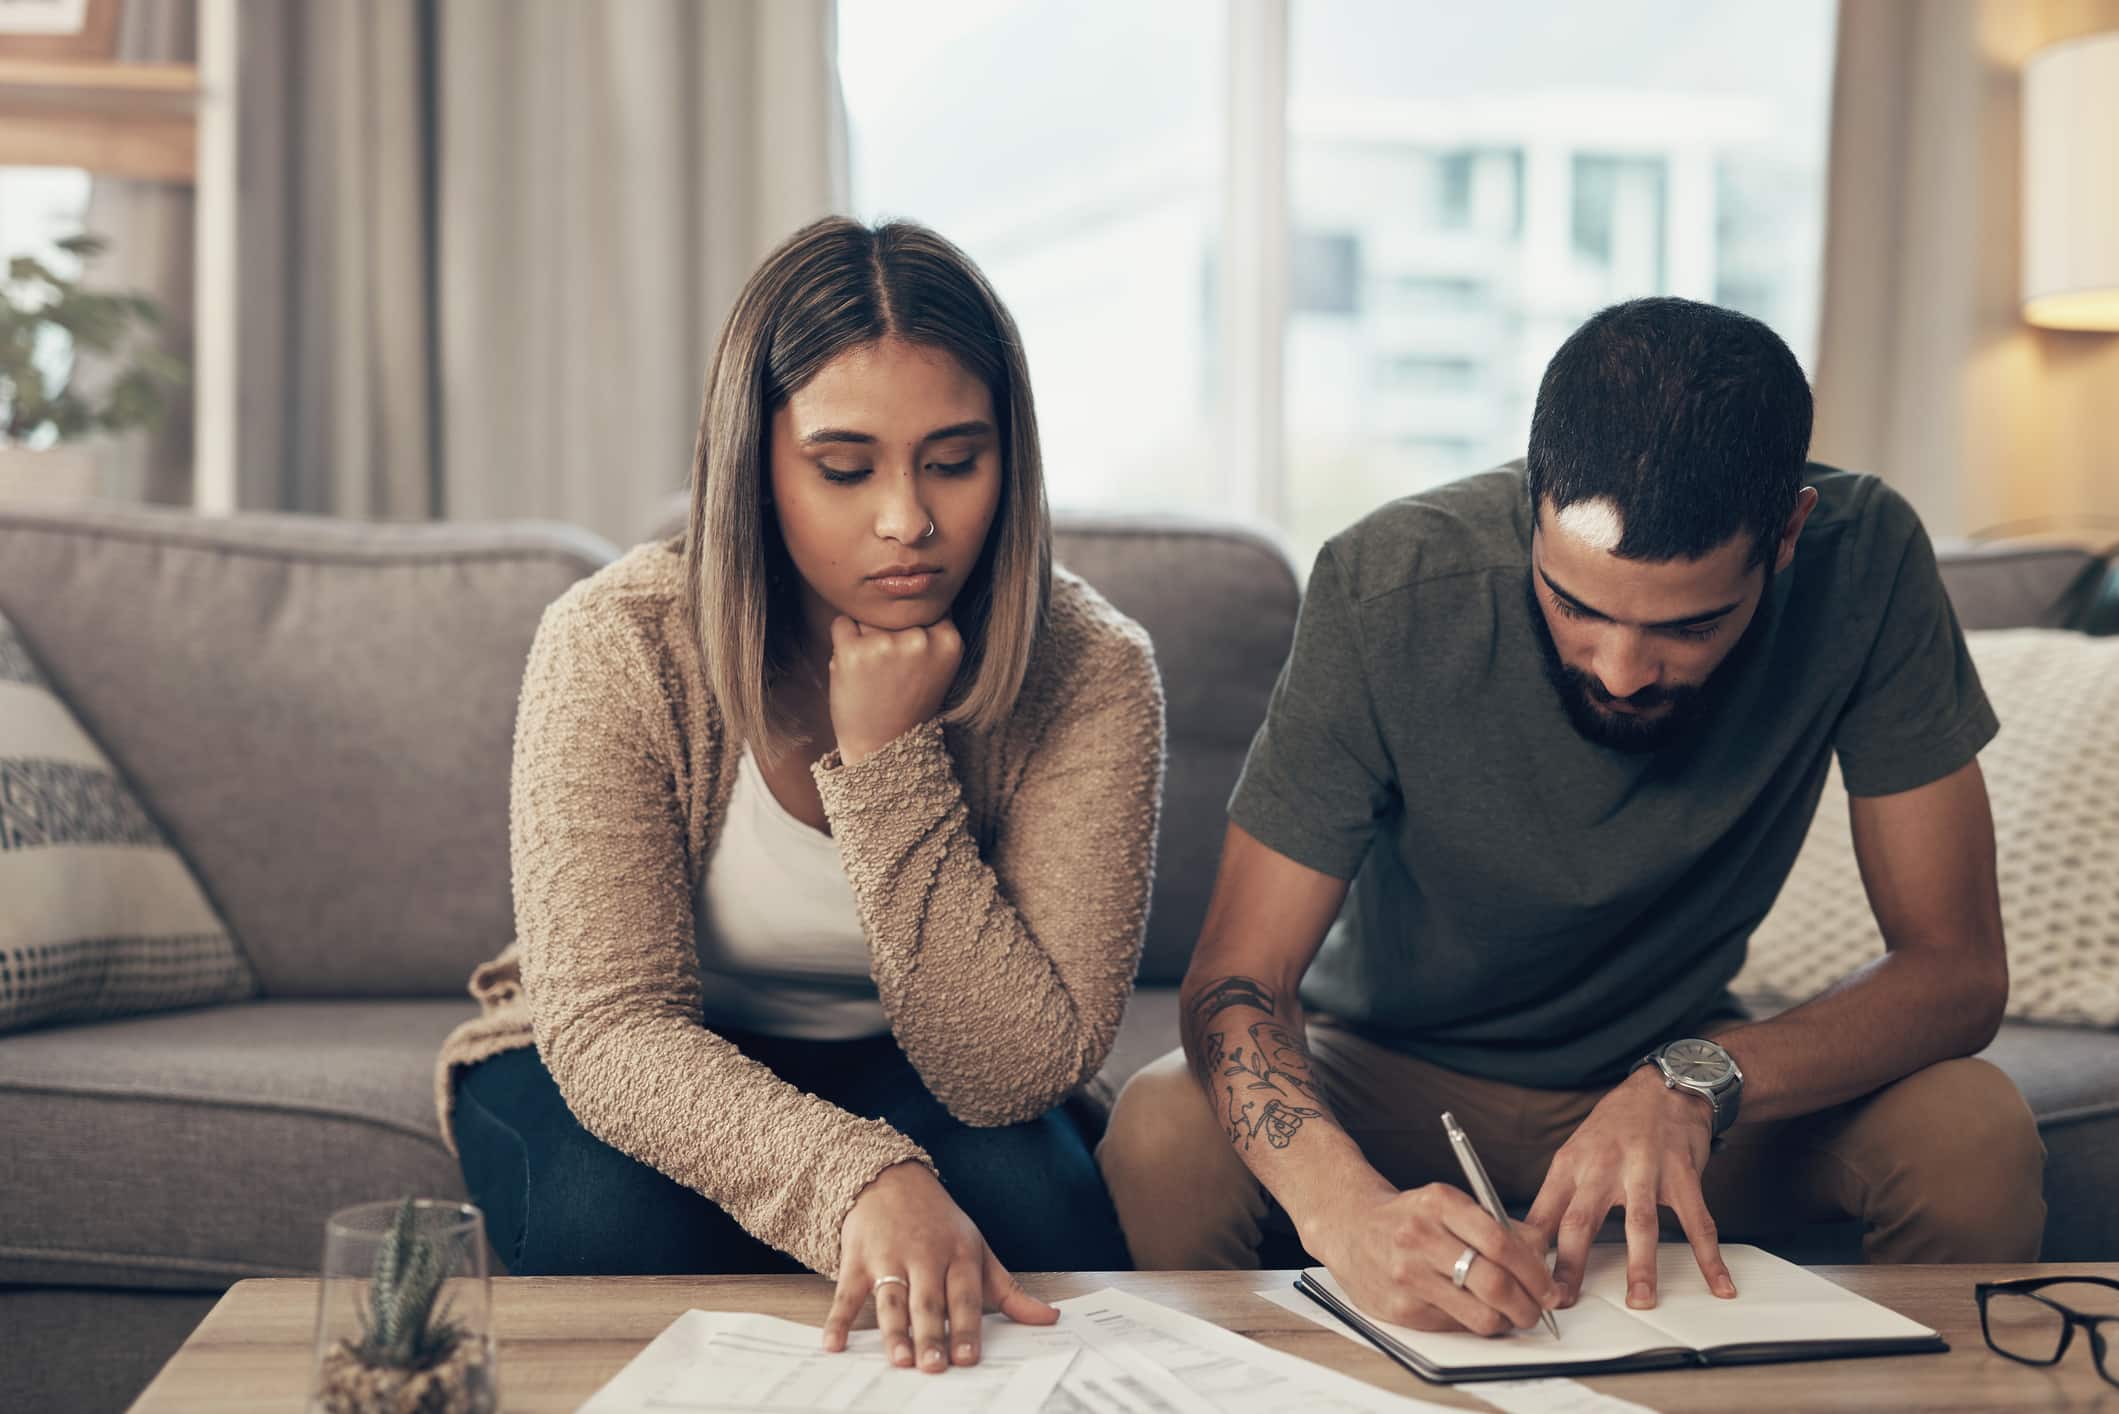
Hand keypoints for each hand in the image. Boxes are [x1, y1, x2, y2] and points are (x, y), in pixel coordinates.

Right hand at [823, 1161, 1056, 1371]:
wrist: (889, 1177)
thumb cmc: (940, 1222)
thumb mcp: (979, 1249)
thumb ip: (1010, 1290)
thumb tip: (1048, 1319)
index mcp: (959, 1254)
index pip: (965, 1296)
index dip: (967, 1327)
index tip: (968, 1358)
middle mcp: (925, 1255)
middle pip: (928, 1301)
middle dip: (931, 1334)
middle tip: (933, 1366)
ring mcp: (889, 1257)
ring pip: (892, 1299)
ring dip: (894, 1330)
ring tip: (899, 1359)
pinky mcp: (857, 1259)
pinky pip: (847, 1293)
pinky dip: (838, 1318)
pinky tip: (833, 1343)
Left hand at [827, 615, 961, 765]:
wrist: (883, 746)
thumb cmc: (909, 702)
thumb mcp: (938, 665)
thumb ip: (931, 628)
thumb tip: (905, 584)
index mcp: (949, 642)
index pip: (925, 606)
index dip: (912, 627)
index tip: (909, 652)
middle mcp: (920, 640)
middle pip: (896, 610)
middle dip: (888, 630)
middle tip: (890, 668)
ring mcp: (885, 645)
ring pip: (869, 615)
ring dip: (865, 634)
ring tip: (873, 670)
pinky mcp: (853, 652)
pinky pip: (842, 623)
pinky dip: (844, 640)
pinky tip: (856, 667)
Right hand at [1310, 1179, 1557, 1335]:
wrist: (1350, 1226)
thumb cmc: (1409, 1216)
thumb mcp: (1449, 1204)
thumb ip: (1496, 1225)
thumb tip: (1541, 1257)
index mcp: (1440, 1203)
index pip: (1501, 1242)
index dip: (1535, 1271)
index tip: (1549, 1286)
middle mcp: (1421, 1237)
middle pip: (1494, 1283)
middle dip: (1528, 1304)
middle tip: (1538, 1308)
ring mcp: (1408, 1275)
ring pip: (1479, 1315)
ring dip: (1507, 1321)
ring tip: (1511, 1315)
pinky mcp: (1401, 1308)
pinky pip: (1455, 1327)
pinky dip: (1474, 1323)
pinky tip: (1474, 1311)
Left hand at [1524, 1066, 1736, 1311]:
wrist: (1663, 1087)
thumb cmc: (1613, 1127)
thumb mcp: (1574, 1154)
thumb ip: (1556, 1197)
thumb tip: (1530, 1243)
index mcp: (1570, 1165)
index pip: (1543, 1213)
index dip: (1532, 1250)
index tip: (1526, 1283)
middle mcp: (1603, 1166)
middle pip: (1581, 1219)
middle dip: (1571, 1263)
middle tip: (1564, 1299)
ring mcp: (1645, 1169)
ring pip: (1640, 1223)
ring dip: (1641, 1265)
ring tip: (1640, 1301)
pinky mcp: (1682, 1174)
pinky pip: (1698, 1221)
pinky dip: (1710, 1256)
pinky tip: (1719, 1285)